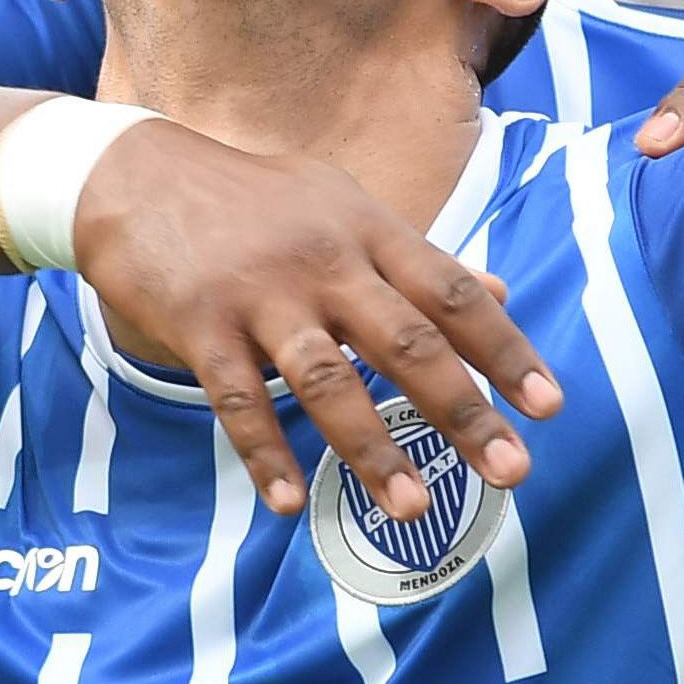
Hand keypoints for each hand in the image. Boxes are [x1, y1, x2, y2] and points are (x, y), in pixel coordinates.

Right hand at [72, 127, 561, 522]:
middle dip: (464, 411)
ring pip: (326, 380)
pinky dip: (265, 454)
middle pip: (405, 341)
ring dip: (371, 449)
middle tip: (511, 471)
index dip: (505, 350)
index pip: (450, 293)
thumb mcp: (343, 208)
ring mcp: (259, 294)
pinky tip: (288, 504)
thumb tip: (501, 291)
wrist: (133, 174)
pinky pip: (238, 400)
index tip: (550, 406)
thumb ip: (417, 259)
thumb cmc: (254, 202)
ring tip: (411, 508)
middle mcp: (323, 260)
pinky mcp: (199, 324)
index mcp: (367, 230)